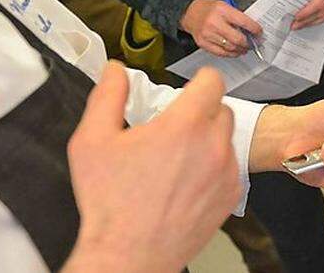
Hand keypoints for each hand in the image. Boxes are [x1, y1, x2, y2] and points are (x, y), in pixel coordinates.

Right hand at [63, 63, 240, 272]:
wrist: (129, 255)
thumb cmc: (110, 203)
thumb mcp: (92, 141)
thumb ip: (107, 96)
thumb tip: (115, 70)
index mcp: (184, 125)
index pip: (213, 80)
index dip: (200, 79)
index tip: (190, 88)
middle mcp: (213, 145)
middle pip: (221, 108)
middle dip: (201, 111)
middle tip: (174, 128)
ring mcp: (225, 172)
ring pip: (227, 138)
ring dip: (209, 139)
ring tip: (177, 158)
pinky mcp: (230, 196)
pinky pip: (230, 168)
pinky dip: (215, 167)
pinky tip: (187, 180)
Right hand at [180, 0, 261, 56]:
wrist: (189, 13)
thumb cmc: (209, 8)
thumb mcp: (224, 5)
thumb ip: (237, 16)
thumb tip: (251, 30)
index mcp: (222, 10)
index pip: (243, 22)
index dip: (254, 29)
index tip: (259, 33)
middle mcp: (214, 23)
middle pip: (237, 39)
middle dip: (249, 43)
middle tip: (254, 43)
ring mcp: (207, 34)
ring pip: (230, 48)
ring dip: (241, 49)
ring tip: (245, 48)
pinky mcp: (203, 43)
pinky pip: (221, 53)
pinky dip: (231, 54)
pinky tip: (235, 51)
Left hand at [293, 0, 323, 28]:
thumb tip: (301, 3)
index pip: (318, 4)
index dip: (306, 13)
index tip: (296, 17)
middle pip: (322, 13)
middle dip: (307, 21)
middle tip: (295, 25)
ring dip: (312, 23)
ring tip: (301, 25)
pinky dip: (319, 19)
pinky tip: (311, 21)